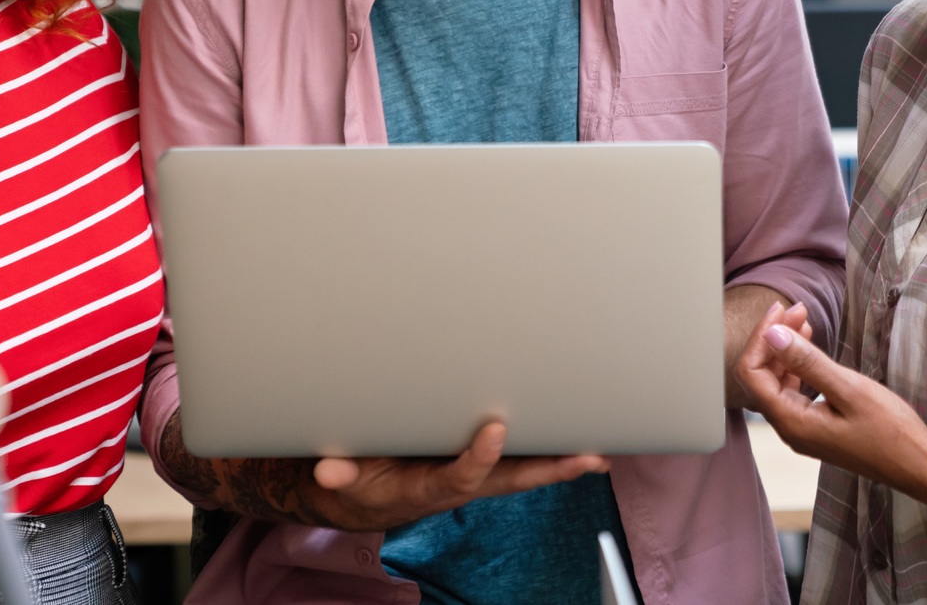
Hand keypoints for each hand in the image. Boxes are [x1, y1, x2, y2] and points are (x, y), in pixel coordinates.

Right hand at [305, 421, 608, 531]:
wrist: (361, 495)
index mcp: (426, 488)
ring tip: (598, 451)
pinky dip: (547, 452)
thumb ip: (340, 473)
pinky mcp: (477, 464)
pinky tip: (577, 444)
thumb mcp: (344, 478)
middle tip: (587, 458)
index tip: (495, 430)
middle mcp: (457, 485)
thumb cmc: (358, 479)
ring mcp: (472, 477)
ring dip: (560, 463)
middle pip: (509, 480)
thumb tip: (328, 469)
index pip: (460, 477)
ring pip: (521, 471)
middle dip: (549, 471)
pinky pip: (517, 460)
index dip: (478, 458)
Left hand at [734, 302, 926, 495]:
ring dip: (786, 349)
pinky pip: (794, 390)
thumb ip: (808, 362)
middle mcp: (790, 428)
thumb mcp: (850, 389)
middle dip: (773, 338)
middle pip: (761, 375)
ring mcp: (803, 429)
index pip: (751, 373)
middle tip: (797, 309)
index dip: (761, 337)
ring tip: (805, 320)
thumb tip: (773, 335)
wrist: (919, 465)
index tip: (780, 311)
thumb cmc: (891, 433)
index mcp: (791, 422)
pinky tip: (811, 346)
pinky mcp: (817, 426)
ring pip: (777, 381)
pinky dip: (798, 364)